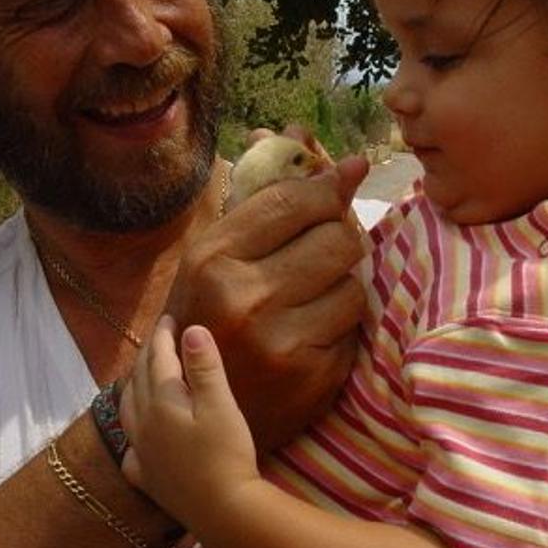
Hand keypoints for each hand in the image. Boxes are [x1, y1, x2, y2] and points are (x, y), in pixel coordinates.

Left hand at [120, 317, 258, 526]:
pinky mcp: (147, 477)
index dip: (163, 335)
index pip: (158, 358)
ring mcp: (142, 451)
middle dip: (148, 354)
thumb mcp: (220, 404)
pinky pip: (130, 446)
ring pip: (128, 409)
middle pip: (139, 379)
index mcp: (162, 401)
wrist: (222, 510)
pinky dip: (132, 430)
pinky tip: (138, 435)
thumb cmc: (226, 453)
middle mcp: (143, 423)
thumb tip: (192, 329)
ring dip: (134, 385)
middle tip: (158, 338)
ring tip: (142, 375)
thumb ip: (204, 366)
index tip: (169, 317)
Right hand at [167, 128, 369, 451]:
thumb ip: (258, 191)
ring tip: (314, 292)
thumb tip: (301, 133)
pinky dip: (343, 323)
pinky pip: (355, 327)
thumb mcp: (215, 252)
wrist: (191, 413)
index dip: (329, 183)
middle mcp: (244, 298)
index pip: (294, 201)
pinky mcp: (312, 378)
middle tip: (328, 242)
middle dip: (340, 235)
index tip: (348, 173)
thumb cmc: (206, 316)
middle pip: (336, 238)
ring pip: (354, 283)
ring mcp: (281, 342)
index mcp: (212, 258)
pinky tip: (315, 329)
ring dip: (342, 283)